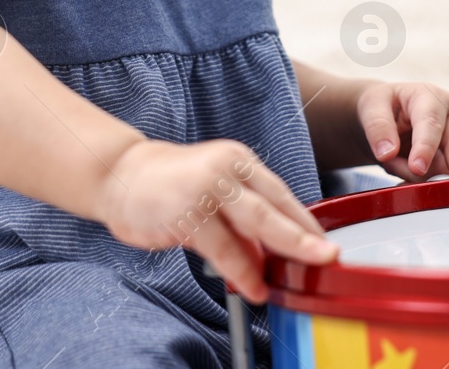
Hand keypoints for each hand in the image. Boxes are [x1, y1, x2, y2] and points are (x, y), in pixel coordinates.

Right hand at [97, 138, 338, 301]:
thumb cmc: (170, 184)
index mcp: (238, 162)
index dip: (305, 222)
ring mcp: (206, 188)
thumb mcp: (214, 195)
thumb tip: (271, 257)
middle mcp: (226, 169)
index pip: (280, 194)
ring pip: (253, 225)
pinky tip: (252, 286)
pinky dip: (241, 270)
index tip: (326, 244)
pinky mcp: (186, 212)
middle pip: (273, 208)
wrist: (120, 173)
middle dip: (303, 236)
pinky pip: (222, 248)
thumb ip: (242, 222)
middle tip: (327, 256)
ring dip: (276, 256)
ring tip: (293, 279)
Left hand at [357, 82, 448, 180]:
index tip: (417, 168)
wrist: (393, 115)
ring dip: (420, 177)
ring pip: (447, 170)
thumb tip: (387, 152)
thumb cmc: (385, 106)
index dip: (424, 147)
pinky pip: (443, 181)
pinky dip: (421, 184)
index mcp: (433, 98)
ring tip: (394, 164)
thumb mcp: (372, 105)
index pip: (431, 124)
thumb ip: (377, 126)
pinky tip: (406, 174)